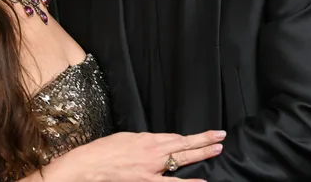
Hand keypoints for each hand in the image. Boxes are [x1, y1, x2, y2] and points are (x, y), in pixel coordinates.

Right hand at [45, 130, 225, 181]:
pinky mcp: (147, 180)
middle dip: (203, 140)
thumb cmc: (104, 150)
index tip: (204, 134)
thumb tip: (154, 144)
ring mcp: (152, 167)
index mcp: (147, 138)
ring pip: (182, 158)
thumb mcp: (126, 138)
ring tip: (218, 149)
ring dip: (201, 153)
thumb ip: (143, 142)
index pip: (174, 137)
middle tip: (220, 136)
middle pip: (183, 144)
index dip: (190, 137)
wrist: (90, 164)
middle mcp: (153, 150)